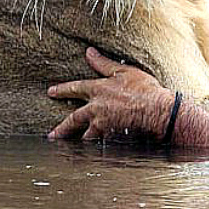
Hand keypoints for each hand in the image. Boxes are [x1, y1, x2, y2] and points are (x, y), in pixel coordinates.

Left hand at [47, 48, 176, 141]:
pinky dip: (96, 150)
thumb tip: (89, 52)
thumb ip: (104, 63)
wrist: (158, 112)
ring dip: (78, 142)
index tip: (50, 92)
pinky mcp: (113, 138)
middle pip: (73, 120)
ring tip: (70, 150)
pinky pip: (101, 146)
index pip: (75, 88)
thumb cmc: (144, 89)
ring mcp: (104, 126)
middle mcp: (96, 109)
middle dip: (61, 128)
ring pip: (86, 137)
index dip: (62, 90)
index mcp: (98, 90)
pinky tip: (92, 156)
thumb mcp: (124, 71)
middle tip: (51, 136)